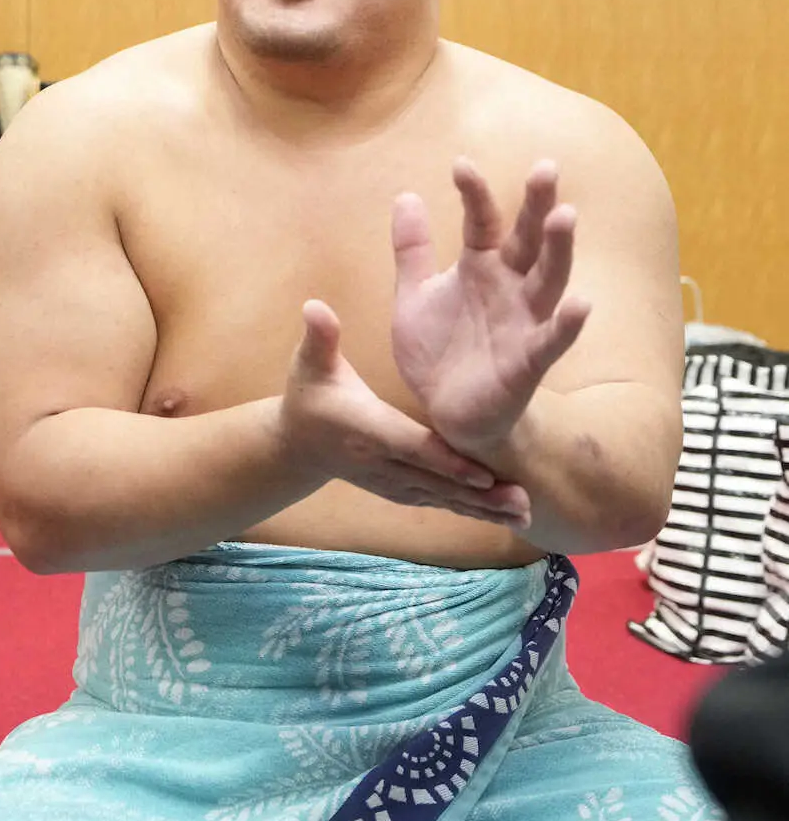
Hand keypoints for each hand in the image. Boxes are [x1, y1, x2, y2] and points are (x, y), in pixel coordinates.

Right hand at [280, 299, 531, 526]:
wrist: (296, 446)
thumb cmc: (308, 396)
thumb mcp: (310, 364)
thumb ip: (320, 337)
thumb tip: (314, 305)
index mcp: (367, 429)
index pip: (411, 447)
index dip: (446, 461)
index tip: (483, 473)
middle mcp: (383, 462)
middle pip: (436, 482)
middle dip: (479, 494)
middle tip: (523, 504)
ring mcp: (392, 481)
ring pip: (442, 498)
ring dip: (482, 509)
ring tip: (525, 515)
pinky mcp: (400, 490)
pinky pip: (437, 501)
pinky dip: (469, 509)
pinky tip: (503, 514)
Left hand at [391, 158, 590, 453]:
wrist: (445, 414)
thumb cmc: (439, 353)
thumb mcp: (414, 296)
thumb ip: (412, 250)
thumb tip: (406, 194)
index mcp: (481, 268)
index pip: (482, 222)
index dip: (474, 194)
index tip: (461, 164)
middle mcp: (509, 288)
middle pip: (528, 241)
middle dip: (537, 207)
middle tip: (545, 169)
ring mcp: (523, 323)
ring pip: (548, 280)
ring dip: (559, 250)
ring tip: (566, 216)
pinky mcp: (527, 362)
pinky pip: (551, 341)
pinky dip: (567, 324)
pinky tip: (582, 304)